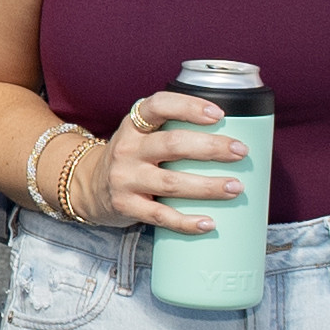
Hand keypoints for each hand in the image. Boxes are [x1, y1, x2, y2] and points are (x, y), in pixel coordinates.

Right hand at [90, 94, 254, 234]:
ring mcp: (124, 178)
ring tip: (235, 187)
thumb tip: (231, 137)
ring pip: (171, 183)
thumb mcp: (141, 136)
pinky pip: (161, 216)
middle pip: (172, 145)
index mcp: (134, 125)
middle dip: (211, 148)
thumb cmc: (132, 158)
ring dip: (207, 186)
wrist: (89, 187)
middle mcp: (127, 148)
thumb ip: (172, 130)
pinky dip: (186, 222)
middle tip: (240, 152)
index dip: (188, 107)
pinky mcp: (126, 206)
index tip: (219, 115)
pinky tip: (209, 223)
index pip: (158, 106)